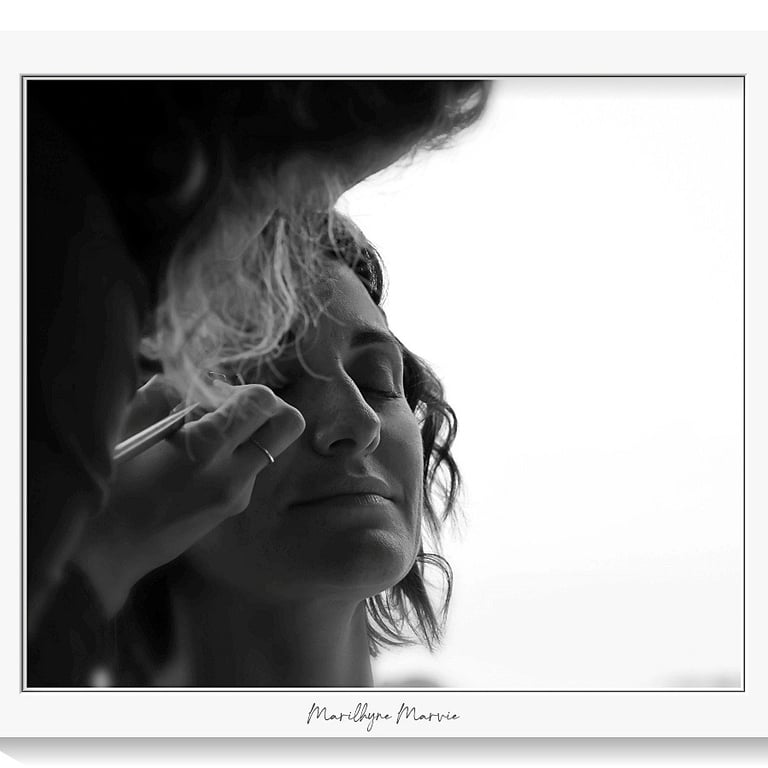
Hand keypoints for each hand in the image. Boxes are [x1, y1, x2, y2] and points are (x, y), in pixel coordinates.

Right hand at [73, 376, 304, 617]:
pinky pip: (250, 468)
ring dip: (250, 432)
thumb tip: (187, 383)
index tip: (214, 394)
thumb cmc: (107, 487)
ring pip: (271, 446)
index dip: (244, 388)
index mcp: (206, 448)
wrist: (104, 555)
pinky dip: (234, 455)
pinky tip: (196, 464)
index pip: (262, 401)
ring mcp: (238, 495)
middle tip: (231, 408)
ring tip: (205, 437)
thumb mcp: (127, 427)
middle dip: (269, 407)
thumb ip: (163, 395)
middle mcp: (233, 473)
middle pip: (290, 423)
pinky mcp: (233, 508)